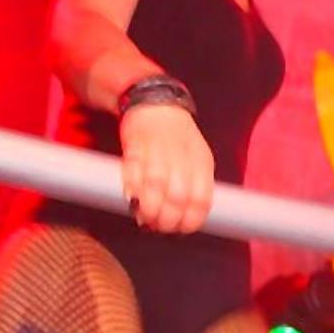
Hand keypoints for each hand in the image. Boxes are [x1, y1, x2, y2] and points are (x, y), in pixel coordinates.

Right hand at [120, 104, 214, 233]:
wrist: (155, 103)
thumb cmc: (178, 137)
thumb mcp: (197, 158)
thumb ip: (192, 187)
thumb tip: (182, 220)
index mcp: (201, 161)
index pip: (201, 199)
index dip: (191, 220)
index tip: (182, 229)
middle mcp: (181, 156)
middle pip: (178, 196)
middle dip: (168, 219)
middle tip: (160, 227)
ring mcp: (157, 149)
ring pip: (155, 186)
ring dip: (149, 209)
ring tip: (146, 218)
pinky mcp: (135, 145)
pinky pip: (133, 171)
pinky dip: (132, 190)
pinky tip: (133, 200)